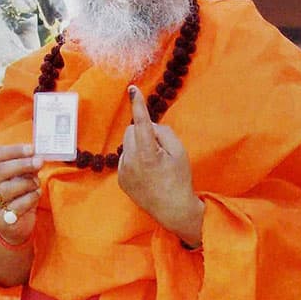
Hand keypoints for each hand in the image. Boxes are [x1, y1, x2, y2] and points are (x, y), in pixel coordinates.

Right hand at [0, 144, 41, 244]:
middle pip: (1, 170)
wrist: (13, 226)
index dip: (15, 150)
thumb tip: (37, 156)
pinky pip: (17, 205)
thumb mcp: (20, 178)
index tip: (32, 149)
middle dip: (23, 164)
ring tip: (36, 184)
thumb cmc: (17, 196)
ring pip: (8, 188)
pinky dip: (31, 198)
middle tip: (39, 162)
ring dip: (28, 184)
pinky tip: (35, 195)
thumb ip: (26, 167)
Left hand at [118, 85, 202, 244]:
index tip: (132, 89)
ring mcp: (124, 171)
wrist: (172, 210)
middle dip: (144, 132)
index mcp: (148, 154)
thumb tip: (148, 126)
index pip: (142, 123)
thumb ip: (163, 133)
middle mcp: (131, 161)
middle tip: (160, 149)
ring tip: (154, 164)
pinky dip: (135, 158)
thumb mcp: (179, 152)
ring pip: (128, 143)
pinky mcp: (120, 178)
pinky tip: (147, 172)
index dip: (138, 104)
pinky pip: (125, 157)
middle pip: (132, 130)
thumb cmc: (179, 179)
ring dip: (138, 145)